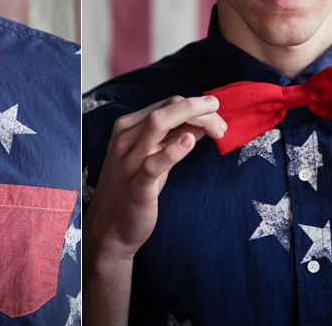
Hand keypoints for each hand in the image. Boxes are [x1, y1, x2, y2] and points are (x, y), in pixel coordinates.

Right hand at [85, 95, 225, 261]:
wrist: (109, 228)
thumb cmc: (134, 189)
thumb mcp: (154, 157)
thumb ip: (174, 138)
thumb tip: (204, 121)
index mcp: (128, 127)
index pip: (167, 103)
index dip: (196, 106)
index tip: (216, 119)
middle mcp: (126, 138)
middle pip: (167, 108)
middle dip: (200, 109)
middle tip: (222, 125)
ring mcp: (128, 160)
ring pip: (158, 123)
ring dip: (194, 118)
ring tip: (217, 128)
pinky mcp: (135, 185)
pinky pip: (153, 163)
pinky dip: (173, 150)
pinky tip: (190, 142)